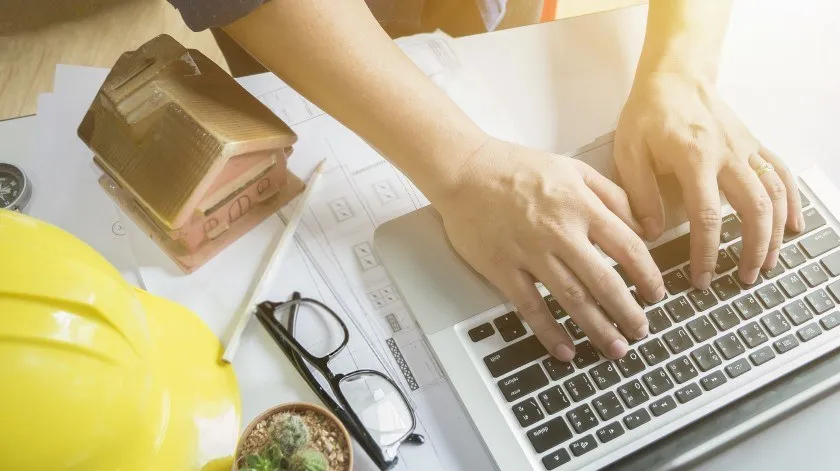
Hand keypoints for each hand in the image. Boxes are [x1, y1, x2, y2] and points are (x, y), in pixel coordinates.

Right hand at [435, 138, 665, 360]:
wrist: (465, 170)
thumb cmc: (518, 168)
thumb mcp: (574, 168)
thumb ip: (611, 195)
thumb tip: (642, 226)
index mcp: (581, 206)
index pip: (627, 247)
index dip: (648, 275)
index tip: (656, 294)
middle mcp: (560, 232)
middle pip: (604, 281)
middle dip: (628, 312)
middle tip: (641, 332)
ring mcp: (530, 252)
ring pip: (572, 298)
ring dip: (598, 328)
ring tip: (616, 348)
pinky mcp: (502, 268)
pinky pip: (530, 306)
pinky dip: (549, 332)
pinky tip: (565, 350)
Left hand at [615, 71, 803, 288]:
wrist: (675, 76)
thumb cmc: (648, 113)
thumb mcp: (630, 151)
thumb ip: (640, 194)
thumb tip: (650, 234)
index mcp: (694, 158)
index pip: (707, 217)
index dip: (706, 252)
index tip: (702, 278)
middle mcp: (728, 155)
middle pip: (754, 209)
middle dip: (751, 249)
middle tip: (743, 278)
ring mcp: (746, 149)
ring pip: (775, 195)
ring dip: (775, 233)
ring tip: (766, 264)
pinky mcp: (754, 145)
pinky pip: (782, 174)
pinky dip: (793, 202)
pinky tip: (794, 227)